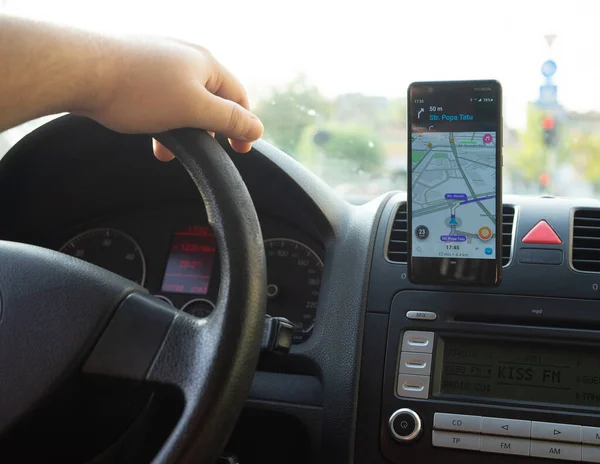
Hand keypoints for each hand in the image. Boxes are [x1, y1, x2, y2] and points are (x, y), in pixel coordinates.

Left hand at [79, 36, 262, 159]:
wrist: (82, 71)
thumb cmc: (139, 91)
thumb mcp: (194, 110)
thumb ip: (228, 120)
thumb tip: (257, 129)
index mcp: (206, 63)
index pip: (238, 97)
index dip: (243, 126)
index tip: (240, 151)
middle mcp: (186, 57)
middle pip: (211, 99)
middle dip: (207, 130)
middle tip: (201, 152)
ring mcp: (161, 60)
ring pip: (184, 101)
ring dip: (182, 129)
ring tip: (167, 151)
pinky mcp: (139, 68)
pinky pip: (162, 97)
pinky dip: (162, 119)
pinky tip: (150, 133)